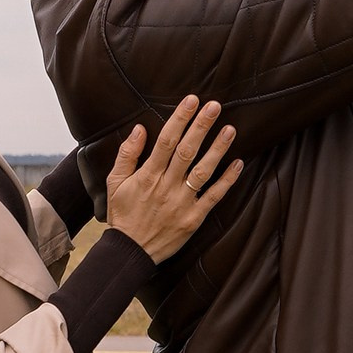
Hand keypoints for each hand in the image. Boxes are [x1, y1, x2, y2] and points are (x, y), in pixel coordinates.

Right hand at [104, 96, 240, 259]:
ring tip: (230, 129)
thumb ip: (127, 155)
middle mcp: (166, 186)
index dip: (180, 119)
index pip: (166, 141)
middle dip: (201, 126)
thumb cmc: (123, 215)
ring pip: (203, 171)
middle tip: (215, 106)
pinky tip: (238, 164)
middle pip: (187, 151)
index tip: (191, 100)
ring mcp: (182, 202)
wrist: (130, 251)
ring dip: (218, 149)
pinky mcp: (194, 218)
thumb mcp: (114, 183)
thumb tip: (140, 129)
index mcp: (147, 176)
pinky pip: (213, 197)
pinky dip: (227, 181)